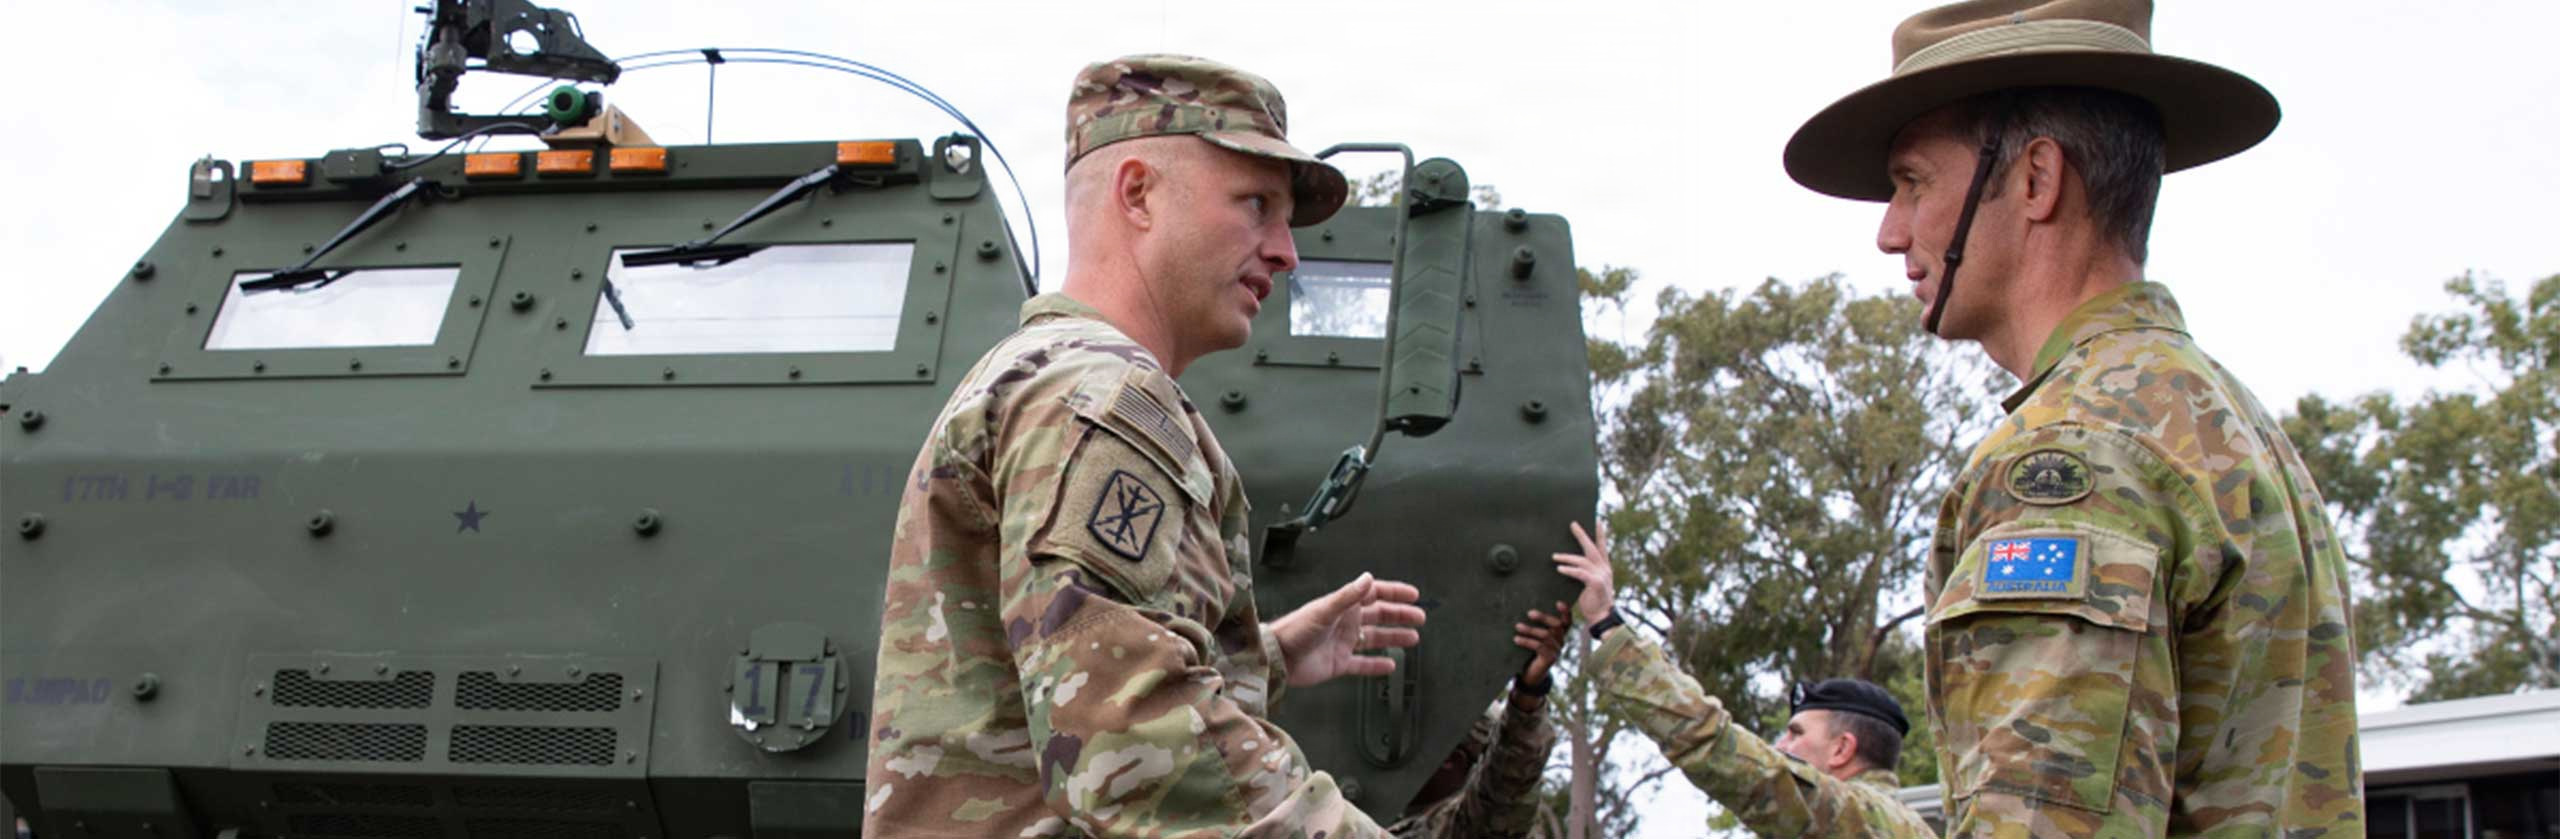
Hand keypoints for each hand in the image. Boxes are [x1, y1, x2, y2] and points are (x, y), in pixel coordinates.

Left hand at [1269, 572, 1425, 686]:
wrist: (1277, 658)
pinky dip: (1376, 665)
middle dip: (1399, 615)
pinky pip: (1362, 663)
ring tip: (1412, 639)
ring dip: (1393, 638)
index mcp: (1343, 606)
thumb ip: (1348, 595)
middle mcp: (1345, 622)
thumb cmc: (1294, 630)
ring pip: (1375, 638)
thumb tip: (1368, 578)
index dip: (1394, 593)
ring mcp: (1343, 642)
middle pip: (1379, 616)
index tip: (1413, 595)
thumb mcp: (1324, 610)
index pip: (1374, 594)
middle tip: (1419, 618)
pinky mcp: (1338, 663)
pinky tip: (1390, 665)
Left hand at [1513, 603, 1569, 684]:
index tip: (1558, 602)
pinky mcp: (1549, 659)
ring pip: (1546, 635)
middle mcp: (1561, 641)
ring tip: (1517, 626)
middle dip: (1544, 617)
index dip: (1565, 612)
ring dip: (1530, 629)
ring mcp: (1556, 650)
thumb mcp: (1535, 637)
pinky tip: (1516, 639)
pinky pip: (1539, 646)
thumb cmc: (1530, 650)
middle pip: (1557, 625)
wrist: (1531, 674)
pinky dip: (1527, 641)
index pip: (1567, 621)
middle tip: (1529, 613)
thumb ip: (1534, 625)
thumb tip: (1518, 608)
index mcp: (1559, 633)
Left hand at [1552, 520, 1615, 624]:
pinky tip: (1560, 568)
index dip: (1600, 535)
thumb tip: (1570, 564)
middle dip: (1582, 535)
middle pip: (1592, 548)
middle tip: (1573, 524)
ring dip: (1567, 557)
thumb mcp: (1591, 584)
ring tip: (1554, 556)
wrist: (1601, 617)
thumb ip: (1585, 573)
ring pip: (1583, 560)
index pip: (1602, 548)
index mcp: (1604, 568)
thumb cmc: (1593, 602)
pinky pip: (1580, 573)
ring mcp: (1602, 576)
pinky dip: (1569, 570)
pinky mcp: (1596, 583)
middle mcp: (1605, 569)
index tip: (1598, 521)